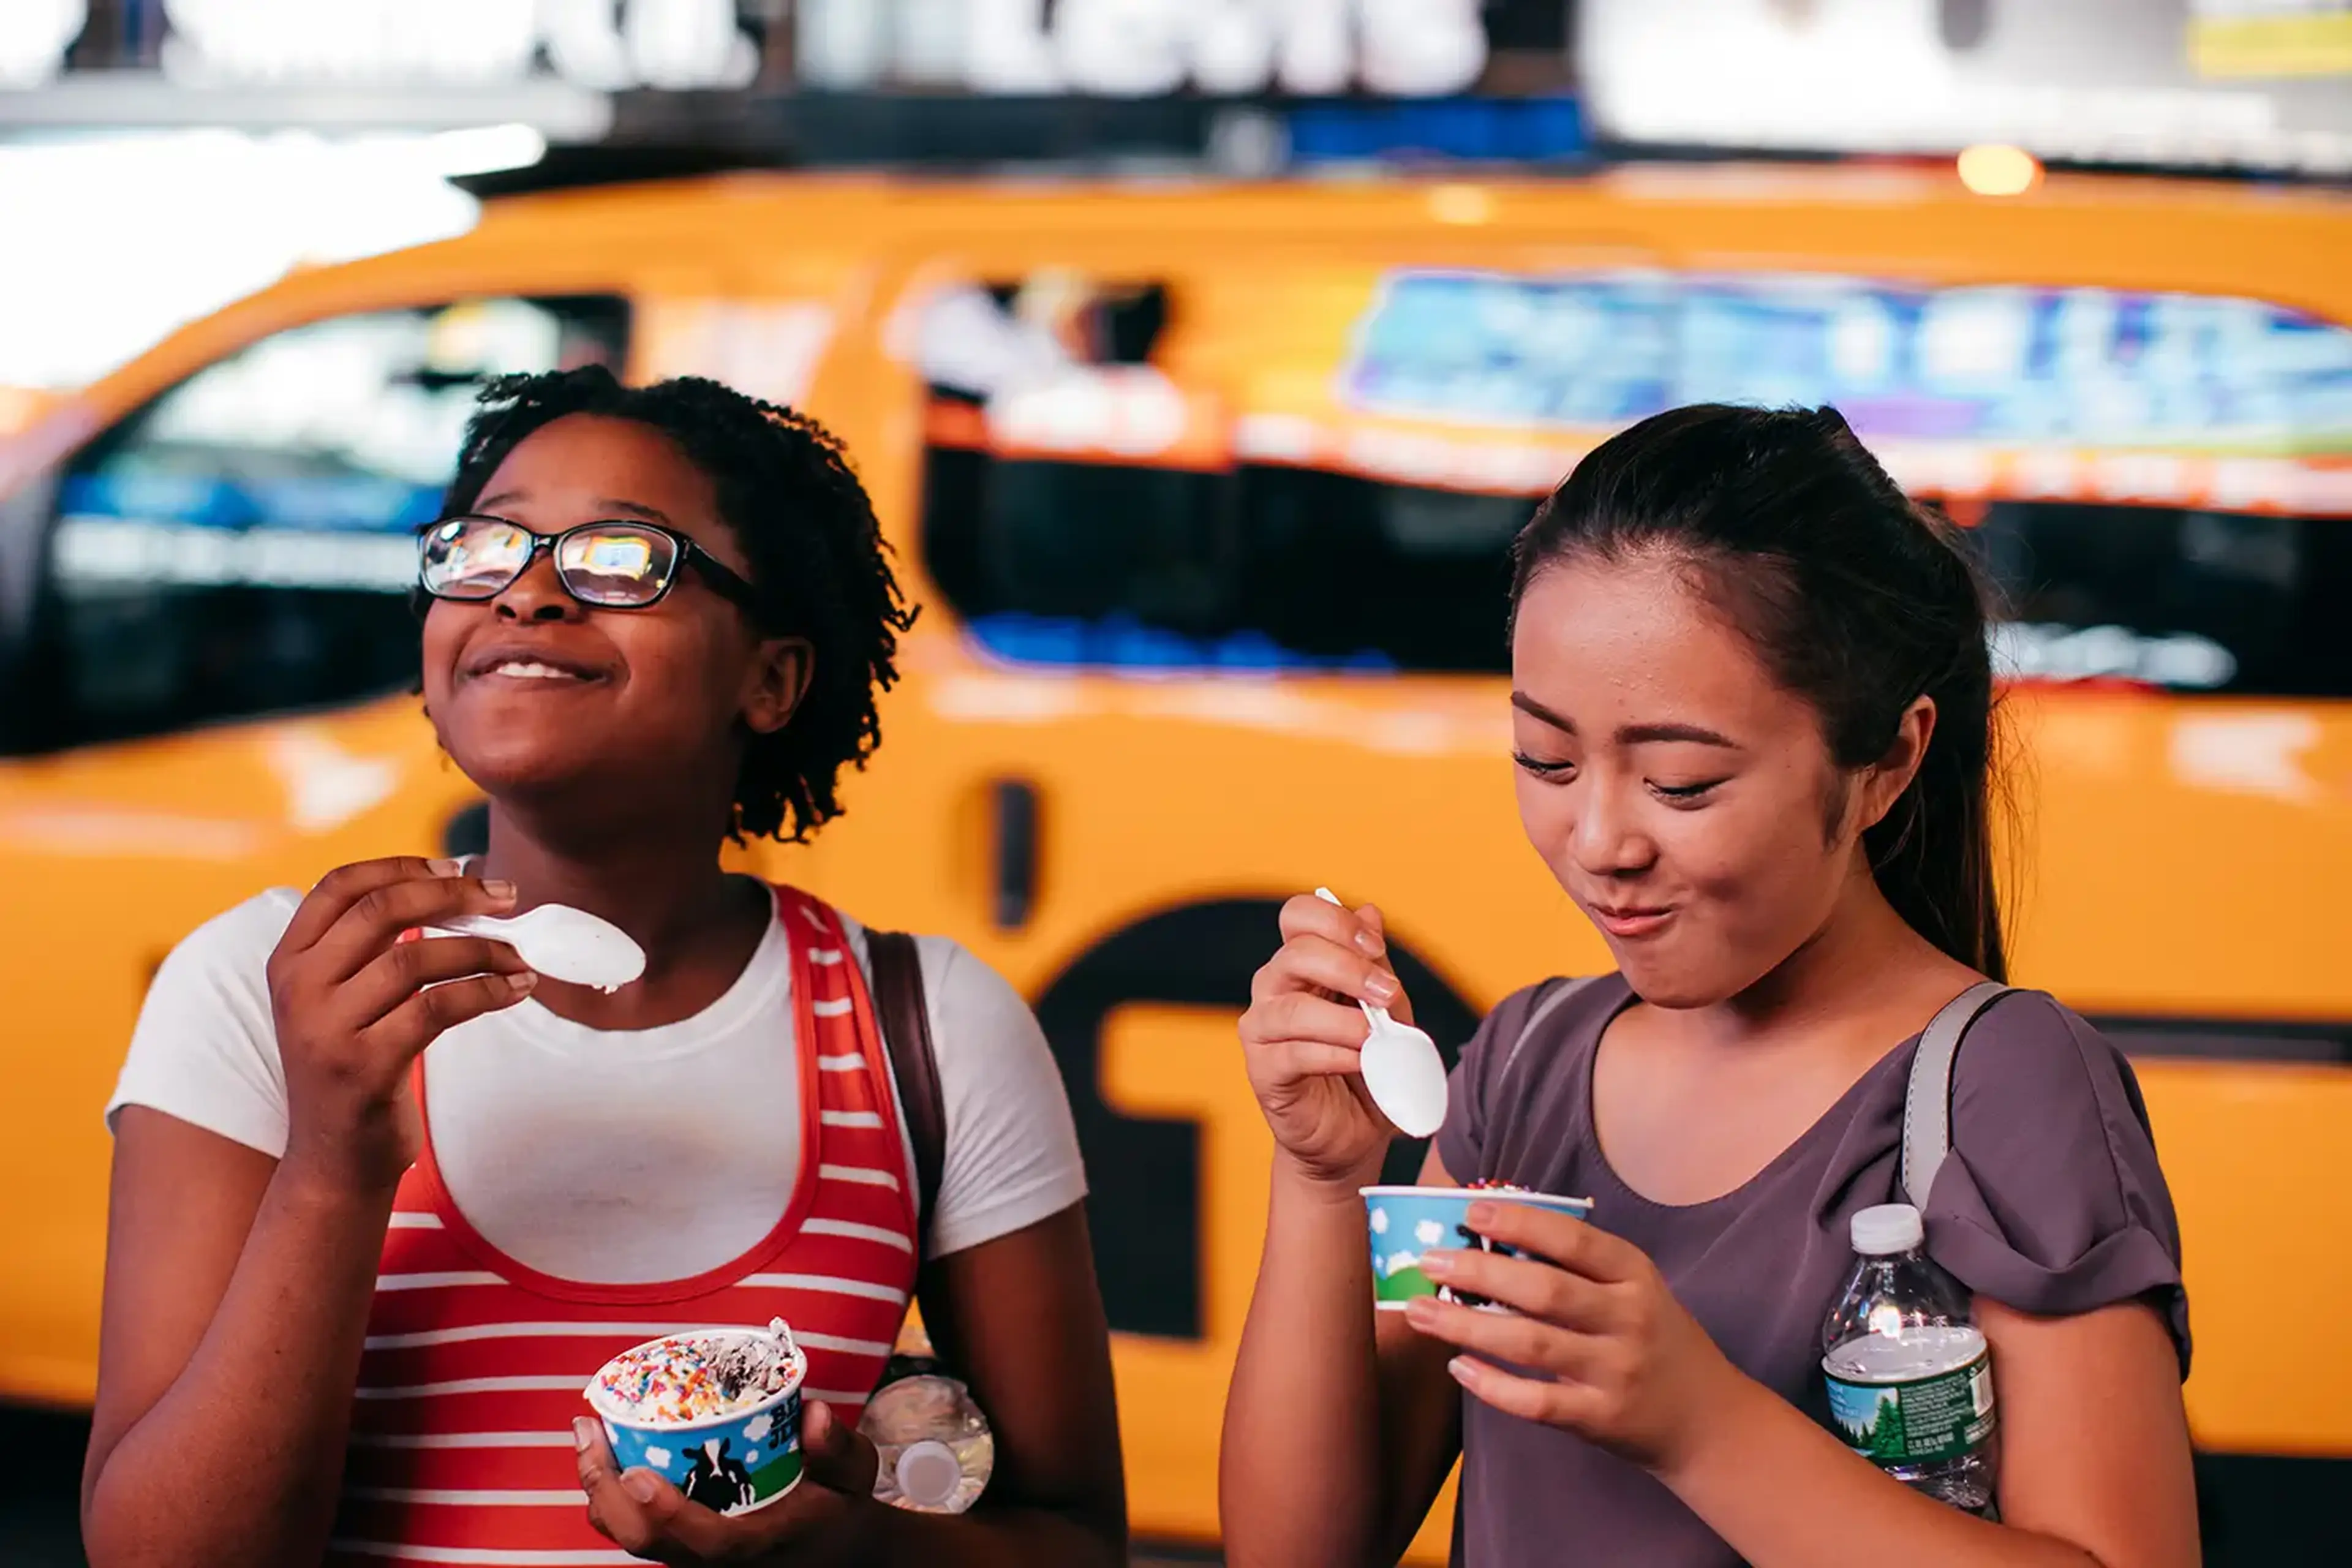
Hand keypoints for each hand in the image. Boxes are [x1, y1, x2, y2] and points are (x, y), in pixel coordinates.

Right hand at [268, 856, 534, 1193]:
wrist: (334, 1160)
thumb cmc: (355, 1067)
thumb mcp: (342, 1001)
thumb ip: (372, 949)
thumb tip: (459, 889)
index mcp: (289, 962)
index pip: (339, 886)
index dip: (401, 865)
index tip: (457, 865)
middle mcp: (299, 989)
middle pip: (383, 911)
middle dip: (453, 894)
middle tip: (507, 896)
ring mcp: (327, 1029)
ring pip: (416, 958)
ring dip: (483, 949)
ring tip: (520, 955)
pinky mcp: (364, 1067)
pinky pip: (438, 1008)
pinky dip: (487, 991)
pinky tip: (516, 990)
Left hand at [574, 1401, 881, 1565]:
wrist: (832, 1550)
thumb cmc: (838, 1505)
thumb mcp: (854, 1474)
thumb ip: (840, 1448)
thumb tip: (814, 1414)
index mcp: (758, 1542)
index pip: (706, 1541)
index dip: (667, 1512)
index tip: (637, 1471)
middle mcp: (714, 1558)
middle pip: (646, 1542)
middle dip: (606, 1491)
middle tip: (589, 1430)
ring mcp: (692, 1555)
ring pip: (630, 1538)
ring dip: (599, 1489)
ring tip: (587, 1432)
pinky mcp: (680, 1545)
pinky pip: (631, 1529)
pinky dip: (609, 1495)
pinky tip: (604, 1452)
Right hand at [1238, 892, 1414, 1186]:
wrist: (1356, 1131)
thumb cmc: (1369, 1063)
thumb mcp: (1386, 1009)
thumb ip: (1376, 967)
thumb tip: (1371, 913)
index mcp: (1302, 963)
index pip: (1299, 915)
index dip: (1336, 922)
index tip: (1376, 947)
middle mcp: (1274, 987)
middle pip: (1296, 954)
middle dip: (1348, 968)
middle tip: (1387, 992)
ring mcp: (1261, 1028)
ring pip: (1292, 1008)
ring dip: (1343, 1021)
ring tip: (1376, 1037)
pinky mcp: (1262, 1070)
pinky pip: (1293, 1054)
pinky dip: (1333, 1055)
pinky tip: (1359, 1062)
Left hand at [1403, 1198, 1744, 1475]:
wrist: (1708, 1421)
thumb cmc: (1656, 1341)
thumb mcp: (1635, 1291)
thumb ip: (1580, 1268)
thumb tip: (1495, 1237)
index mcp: (1635, 1276)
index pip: (1575, 1239)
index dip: (1521, 1221)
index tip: (1472, 1210)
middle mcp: (1629, 1319)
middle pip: (1545, 1289)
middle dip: (1480, 1270)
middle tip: (1430, 1259)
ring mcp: (1615, 1372)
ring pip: (1531, 1343)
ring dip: (1466, 1324)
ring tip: (1420, 1310)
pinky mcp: (1601, 1419)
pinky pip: (1537, 1401)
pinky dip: (1492, 1385)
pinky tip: (1459, 1367)